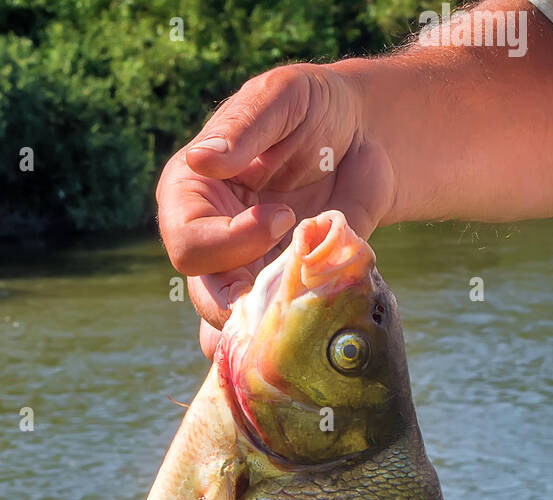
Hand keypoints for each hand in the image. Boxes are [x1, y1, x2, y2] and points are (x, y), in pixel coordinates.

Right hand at [156, 63, 395, 356]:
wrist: (363, 139)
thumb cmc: (312, 108)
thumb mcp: (281, 98)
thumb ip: (242, 128)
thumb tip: (201, 161)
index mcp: (189, 197)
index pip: (189, 245)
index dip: (232, 242)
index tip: (283, 217)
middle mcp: (207, 245)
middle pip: (206, 299)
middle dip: (252, 299)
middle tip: (300, 274)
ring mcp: (240, 278)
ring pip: (232, 333)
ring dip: (269, 335)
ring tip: (304, 321)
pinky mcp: (276, 300)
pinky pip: (269, 342)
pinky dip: (293, 347)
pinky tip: (316, 335)